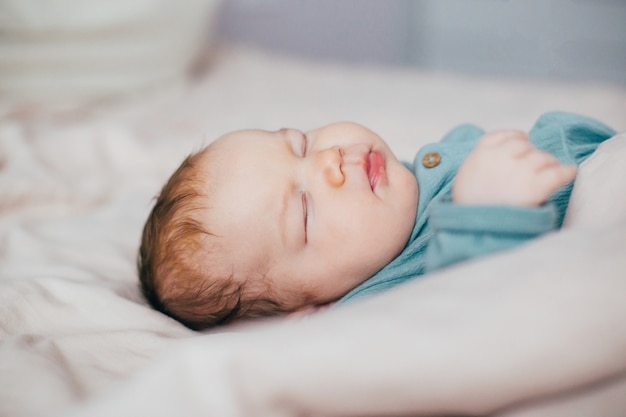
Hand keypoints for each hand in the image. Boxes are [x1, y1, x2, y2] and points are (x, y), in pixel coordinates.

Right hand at [453, 130, 576, 206]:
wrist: (474, 226)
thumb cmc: (469, 206)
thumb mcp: (464, 177)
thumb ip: (482, 162)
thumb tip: (503, 158)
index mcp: (482, 153)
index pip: (503, 136)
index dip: (516, 138)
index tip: (522, 142)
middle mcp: (502, 157)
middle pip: (525, 145)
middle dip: (530, 155)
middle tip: (533, 168)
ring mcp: (520, 169)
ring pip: (543, 157)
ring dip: (547, 164)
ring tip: (549, 173)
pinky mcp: (535, 185)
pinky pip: (558, 172)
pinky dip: (566, 172)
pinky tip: (570, 172)